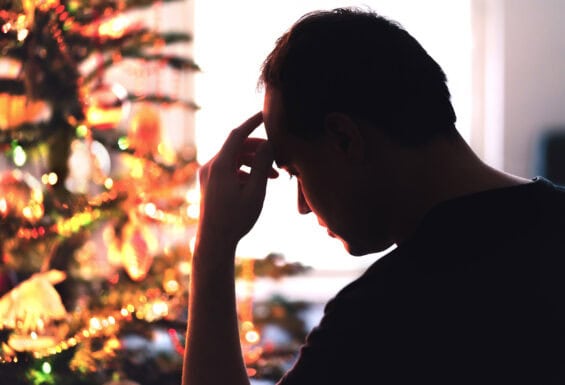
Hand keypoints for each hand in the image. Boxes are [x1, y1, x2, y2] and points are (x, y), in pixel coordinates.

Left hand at [197, 112, 277, 246]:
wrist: (214, 242)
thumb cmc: (236, 219)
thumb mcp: (256, 192)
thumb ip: (263, 165)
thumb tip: (269, 144)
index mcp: (220, 165)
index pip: (238, 134)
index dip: (253, 122)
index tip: (266, 114)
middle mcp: (211, 166)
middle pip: (237, 146)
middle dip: (259, 149)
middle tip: (279, 155)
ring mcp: (208, 175)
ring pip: (234, 159)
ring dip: (255, 163)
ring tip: (276, 176)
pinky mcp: (209, 184)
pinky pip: (228, 169)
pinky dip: (245, 171)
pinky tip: (259, 183)